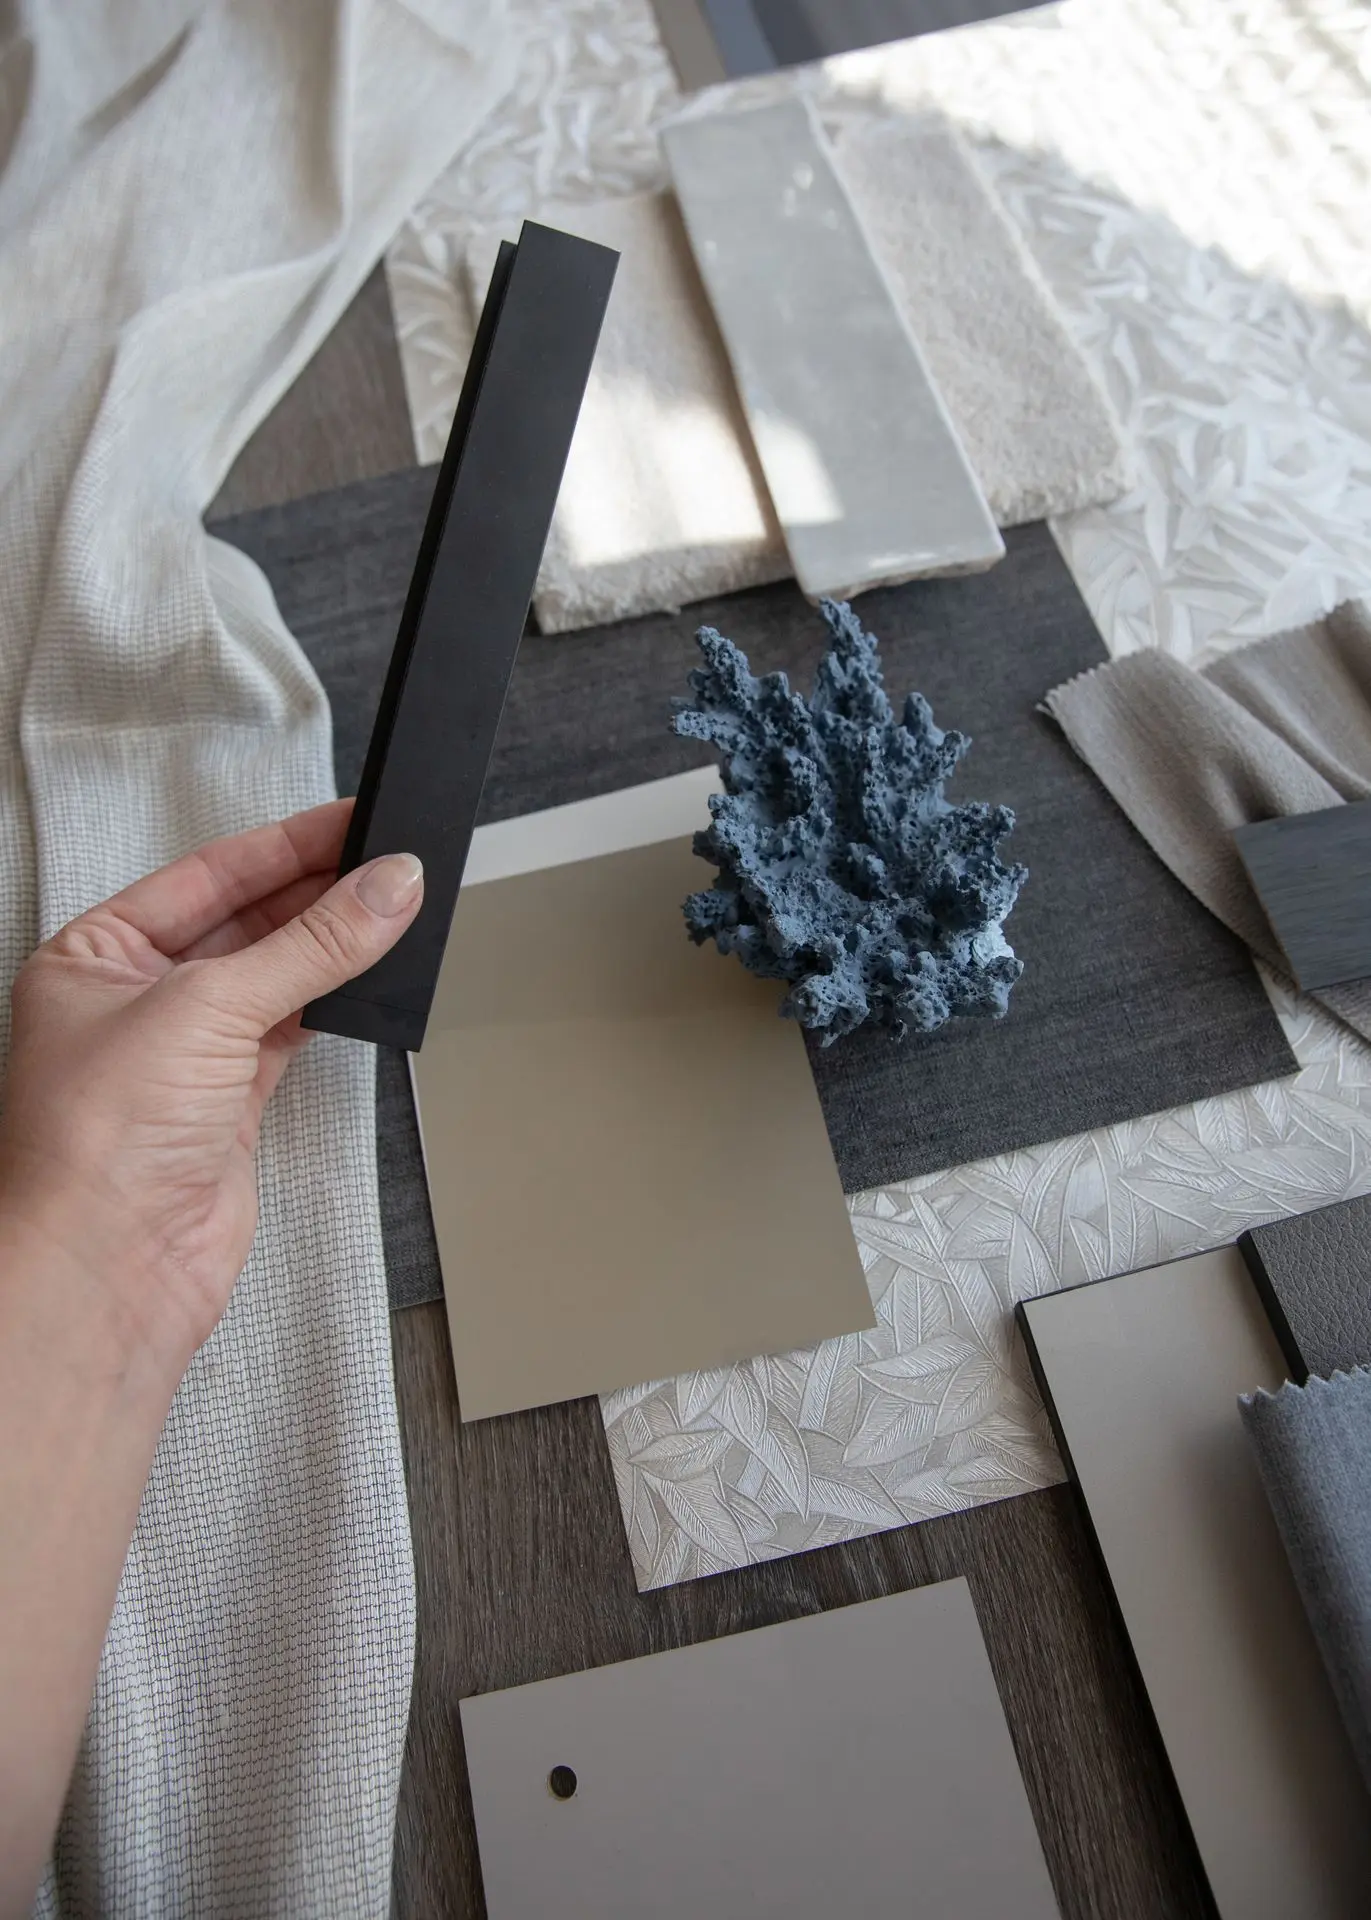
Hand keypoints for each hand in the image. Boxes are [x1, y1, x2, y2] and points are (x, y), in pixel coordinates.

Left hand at [0, 799, 421, 1377]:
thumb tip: (385, 886)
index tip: (354, 820)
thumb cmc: (95, 1143)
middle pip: (243, 921)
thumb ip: (311, 944)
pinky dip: (333, 1001)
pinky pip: (291, 1029)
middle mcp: (133, 1000)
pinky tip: (371, 973)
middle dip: (317, 890)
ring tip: (395, 906)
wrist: (110, 1268)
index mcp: (93, 955)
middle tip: (392, 859)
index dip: (284, 845)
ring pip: (274, 976)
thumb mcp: (206, 1006)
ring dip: (332, 944)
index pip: (205, 876)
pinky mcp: (228, 1104)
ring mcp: (183, 1055)